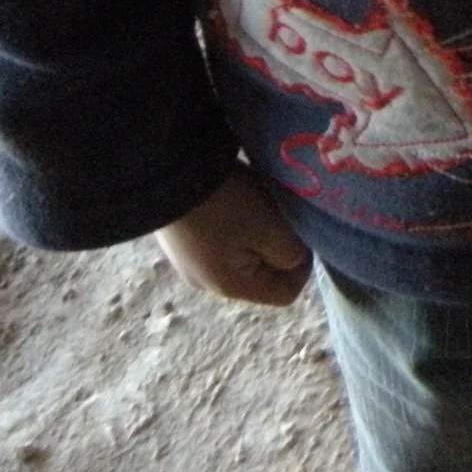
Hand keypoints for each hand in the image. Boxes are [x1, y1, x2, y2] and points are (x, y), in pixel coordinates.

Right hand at [155, 167, 311, 305]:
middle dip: (279, 249)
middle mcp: (209, 283)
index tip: (303, 235)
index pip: (284, 294)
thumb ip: (289, 251)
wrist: (168, 176)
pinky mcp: (184, 241)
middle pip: (262, 276)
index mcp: (232, 286)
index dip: (303, 268)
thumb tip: (295, 260)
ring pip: (243, 256)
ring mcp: (192, 262)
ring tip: (261, 206)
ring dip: (259, 235)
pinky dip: (237, 226)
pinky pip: (223, 242)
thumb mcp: (267, 228)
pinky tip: (236, 202)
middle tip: (284, 218)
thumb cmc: (225, 206)